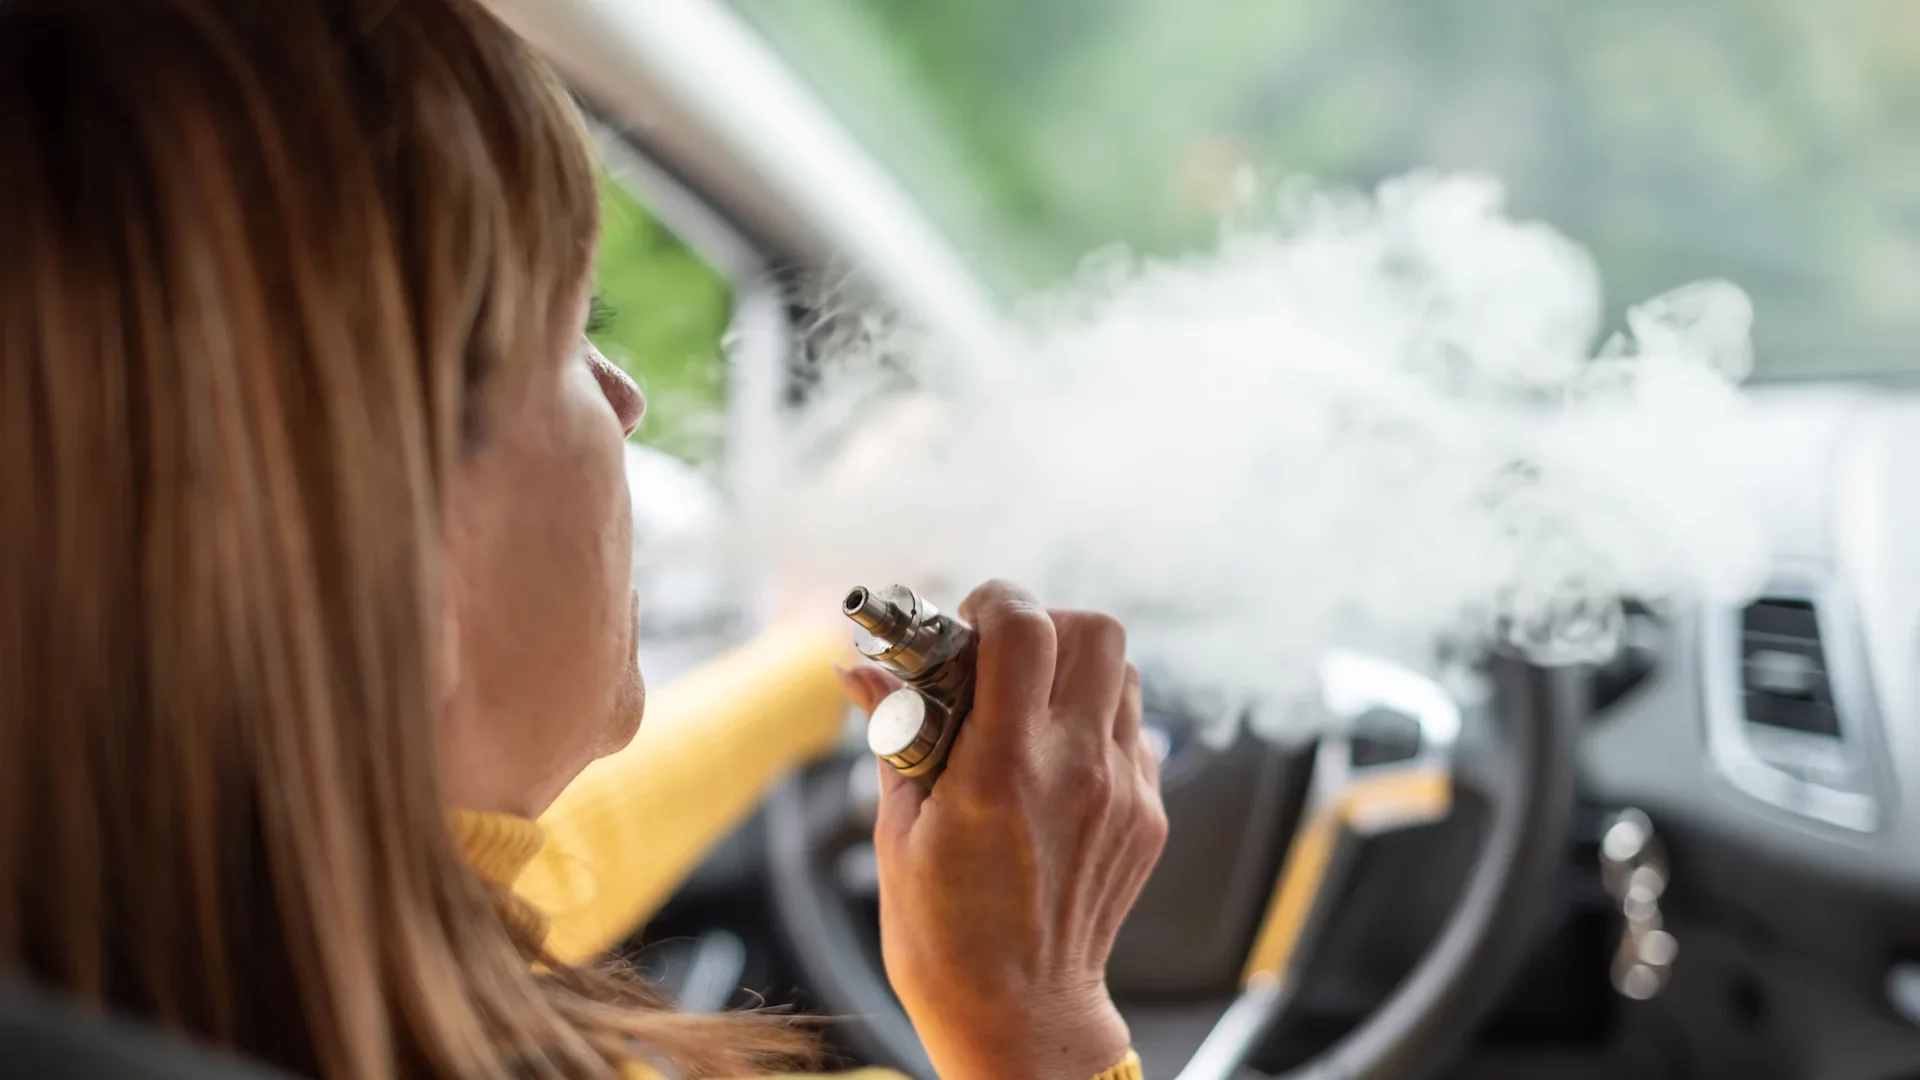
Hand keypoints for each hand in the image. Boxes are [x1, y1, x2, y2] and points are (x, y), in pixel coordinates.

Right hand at [837, 580, 1167, 1079]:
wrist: (1018, 1014)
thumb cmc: (942, 932)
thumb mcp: (898, 829)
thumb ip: (893, 732)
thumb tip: (854, 668)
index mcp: (1002, 770)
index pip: (1025, 628)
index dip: (995, 601)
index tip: (968, 620)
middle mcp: (1076, 771)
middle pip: (1095, 629)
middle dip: (1045, 624)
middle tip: (1003, 657)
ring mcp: (1123, 792)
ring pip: (1124, 673)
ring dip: (1075, 670)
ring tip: (1029, 708)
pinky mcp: (1149, 815)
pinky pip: (1133, 730)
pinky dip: (1095, 723)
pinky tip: (1055, 762)